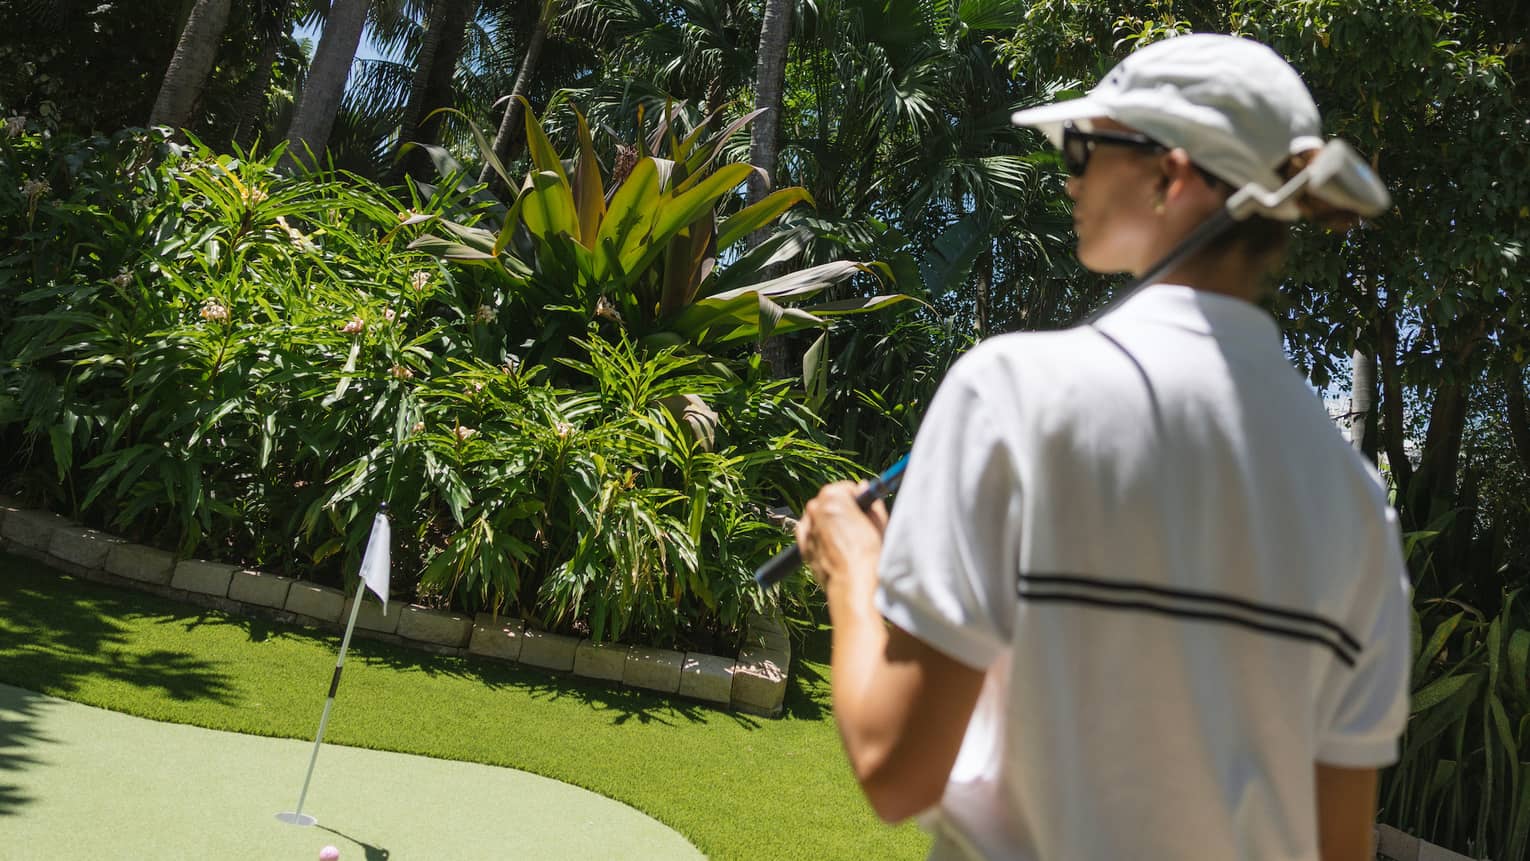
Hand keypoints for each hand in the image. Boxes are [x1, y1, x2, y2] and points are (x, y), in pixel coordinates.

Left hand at [795, 481, 888, 595]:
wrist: (853, 583)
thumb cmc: (868, 555)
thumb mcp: (878, 522)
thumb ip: (870, 501)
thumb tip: (865, 487)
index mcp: (833, 497)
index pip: (846, 488)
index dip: (857, 498)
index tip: (864, 507)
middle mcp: (815, 509)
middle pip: (830, 501)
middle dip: (843, 509)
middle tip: (858, 525)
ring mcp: (806, 527)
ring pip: (819, 517)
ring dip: (831, 522)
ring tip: (848, 540)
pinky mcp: (802, 545)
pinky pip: (809, 532)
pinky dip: (819, 535)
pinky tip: (834, 546)